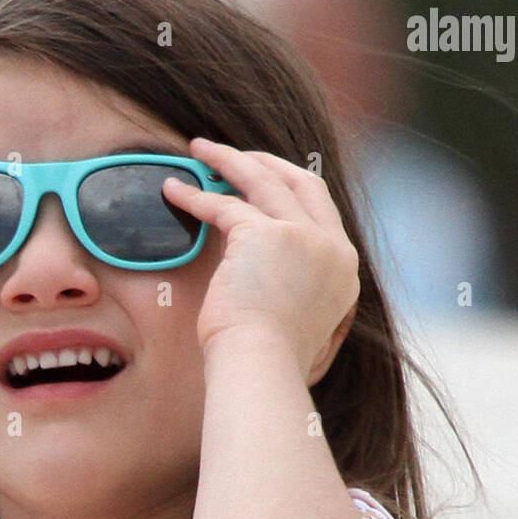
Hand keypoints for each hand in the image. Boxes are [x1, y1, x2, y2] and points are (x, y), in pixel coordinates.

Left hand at [162, 137, 359, 383]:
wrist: (262, 369)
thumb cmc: (272, 363)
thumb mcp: (305, 327)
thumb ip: (301, 297)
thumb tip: (278, 287)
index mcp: (343, 268)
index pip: (321, 208)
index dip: (291, 186)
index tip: (265, 178)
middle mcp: (329, 246)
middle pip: (298, 180)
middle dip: (265, 161)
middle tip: (233, 155)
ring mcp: (301, 236)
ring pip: (261, 179)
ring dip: (228, 159)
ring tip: (199, 149)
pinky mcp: (264, 235)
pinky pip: (223, 205)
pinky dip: (196, 195)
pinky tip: (174, 191)